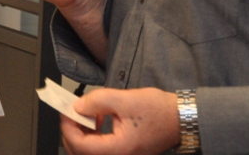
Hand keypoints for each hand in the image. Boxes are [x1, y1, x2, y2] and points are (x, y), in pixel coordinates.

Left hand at [61, 88, 179, 154]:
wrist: (181, 118)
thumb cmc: (159, 111)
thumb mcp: (125, 100)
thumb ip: (98, 101)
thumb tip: (78, 106)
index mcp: (120, 149)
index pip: (81, 146)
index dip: (68, 127)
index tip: (66, 111)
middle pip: (82, 153)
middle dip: (72, 131)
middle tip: (72, 112)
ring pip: (89, 152)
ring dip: (81, 133)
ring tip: (87, 114)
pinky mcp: (123, 152)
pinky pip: (100, 149)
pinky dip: (92, 135)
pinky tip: (97, 120)